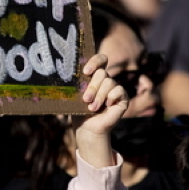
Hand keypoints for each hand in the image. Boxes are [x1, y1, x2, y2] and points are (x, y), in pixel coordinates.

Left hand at [74, 52, 127, 168]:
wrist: (87, 128)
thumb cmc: (79, 112)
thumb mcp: (75, 96)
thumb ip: (76, 84)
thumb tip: (65, 74)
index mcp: (94, 77)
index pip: (101, 60)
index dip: (95, 61)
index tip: (85, 72)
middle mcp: (106, 80)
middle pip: (102, 73)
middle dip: (92, 86)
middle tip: (86, 99)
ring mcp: (115, 88)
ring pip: (109, 82)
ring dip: (99, 96)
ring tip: (92, 108)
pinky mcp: (123, 98)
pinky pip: (119, 90)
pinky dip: (111, 97)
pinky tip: (107, 105)